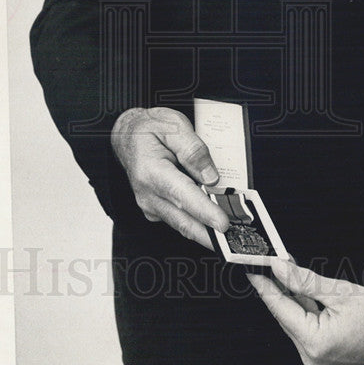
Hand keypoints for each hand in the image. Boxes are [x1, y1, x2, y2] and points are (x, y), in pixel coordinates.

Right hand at [111, 107, 229, 247]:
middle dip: (211, 235)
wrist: (127, 136)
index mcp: (151, 171)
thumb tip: (210, 176)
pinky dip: (198, 224)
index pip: (182, 196)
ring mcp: (150, 205)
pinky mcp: (156, 210)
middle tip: (235, 239)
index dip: (204, 212)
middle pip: (183, 220)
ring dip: (207, 232)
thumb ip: (193, 150)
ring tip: (232, 234)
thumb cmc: (149, 129)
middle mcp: (148, 193)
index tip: (223, 223)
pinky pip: (180, 220)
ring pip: (183, 225)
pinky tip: (214, 221)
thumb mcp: (174, 125)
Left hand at [248, 258, 363, 364]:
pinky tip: (298, 285)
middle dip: (278, 285)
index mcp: (314, 342)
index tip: (250, 266)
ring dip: (290, 294)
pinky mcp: (320, 354)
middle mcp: (310, 355)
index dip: (264, 285)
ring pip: (293, 318)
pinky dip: (302, 306)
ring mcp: (314, 358)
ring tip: (284, 265)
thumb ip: (304, 280)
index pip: (280, 308)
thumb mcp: (340, 291)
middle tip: (269, 258)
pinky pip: (304, 325)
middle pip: (284, 314)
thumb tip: (278, 267)